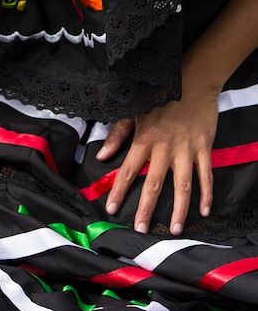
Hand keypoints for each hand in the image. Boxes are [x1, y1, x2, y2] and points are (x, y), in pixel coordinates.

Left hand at [97, 87, 217, 234]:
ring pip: (182, 185)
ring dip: (178, 209)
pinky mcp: (204, 147)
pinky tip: (204, 211)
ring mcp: (186, 149)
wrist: (191, 80)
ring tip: (174, 229)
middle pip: (154, 183)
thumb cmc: (158, 95)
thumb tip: (102, 156)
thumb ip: (117, 135)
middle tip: (141, 230)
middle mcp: (164, 147)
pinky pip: (206, 175)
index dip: (119, 190)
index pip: (129, 170)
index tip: (112, 209)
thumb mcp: (132, 110)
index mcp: (144, 139)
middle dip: (146, 208)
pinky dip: (206, 194)